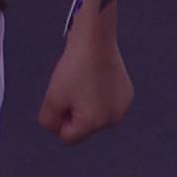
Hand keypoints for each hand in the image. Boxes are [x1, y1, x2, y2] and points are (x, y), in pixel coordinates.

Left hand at [40, 0, 136, 143]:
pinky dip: (99, 94)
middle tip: (73, 86)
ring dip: (86, 103)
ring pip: (95, 115)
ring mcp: (122, 108)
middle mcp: (112, 121)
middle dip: (74, 111)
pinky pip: (107, 103)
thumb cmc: (73, 68)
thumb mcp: (51, 98)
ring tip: (85, 80)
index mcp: (93, 124)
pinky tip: (97, 77)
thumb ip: (49, 121)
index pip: (67, 137)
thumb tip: (58, 129)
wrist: (95, 40)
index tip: (62, 96)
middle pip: (83, 127)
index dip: (59, 118)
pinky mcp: (127, 95)